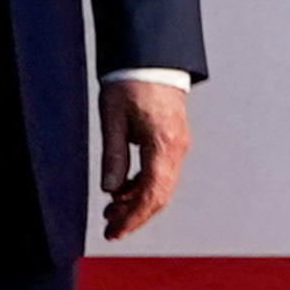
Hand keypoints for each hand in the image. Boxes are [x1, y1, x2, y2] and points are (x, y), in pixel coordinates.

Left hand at [98, 79, 190, 241]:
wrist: (151, 57)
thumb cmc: (130, 82)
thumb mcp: (112, 119)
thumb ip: (113, 156)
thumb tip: (110, 190)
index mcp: (162, 145)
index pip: (151, 194)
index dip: (132, 218)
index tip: (114, 232)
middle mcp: (176, 149)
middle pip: (160, 197)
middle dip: (135, 216)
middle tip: (111, 229)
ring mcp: (178, 145)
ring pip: (162, 187)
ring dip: (138, 202)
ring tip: (111, 210)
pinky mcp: (174, 140)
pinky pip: (162, 173)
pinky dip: (144, 187)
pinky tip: (124, 189)